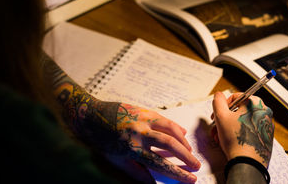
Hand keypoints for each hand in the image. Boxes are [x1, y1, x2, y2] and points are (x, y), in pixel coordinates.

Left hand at [42, 55, 200, 181]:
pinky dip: (175, 127)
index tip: (191, 179)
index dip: (177, 172)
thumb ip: (136, 171)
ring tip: (190, 151)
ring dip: (183, 140)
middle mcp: (139, 132)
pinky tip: (182, 133)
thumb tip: (152, 183)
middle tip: (196, 165)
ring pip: (170, 128)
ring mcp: (143, 119)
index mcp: (132, 148)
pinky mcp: (144, 110)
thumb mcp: (116, 160)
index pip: (160, 163)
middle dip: (186, 155)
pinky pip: (164, 119)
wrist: (91, 115)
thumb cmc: (102, 140)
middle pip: (169, 144)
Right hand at [211, 91, 273, 166]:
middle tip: (216, 126)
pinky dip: (239, 133)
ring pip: (242, 121)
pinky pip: (249, 130)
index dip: (223, 105)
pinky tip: (230, 141)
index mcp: (256, 104)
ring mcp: (266, 125)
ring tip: (220, 136)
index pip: (236, 97)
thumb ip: (218, 101)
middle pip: (239, 111)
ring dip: (228, 127)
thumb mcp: (221, 116)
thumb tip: (219, 95)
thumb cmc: (236, 139)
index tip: (217, 114)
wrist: (247, 163)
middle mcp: (264, 112)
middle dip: (224, 119)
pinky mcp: (266, 137)